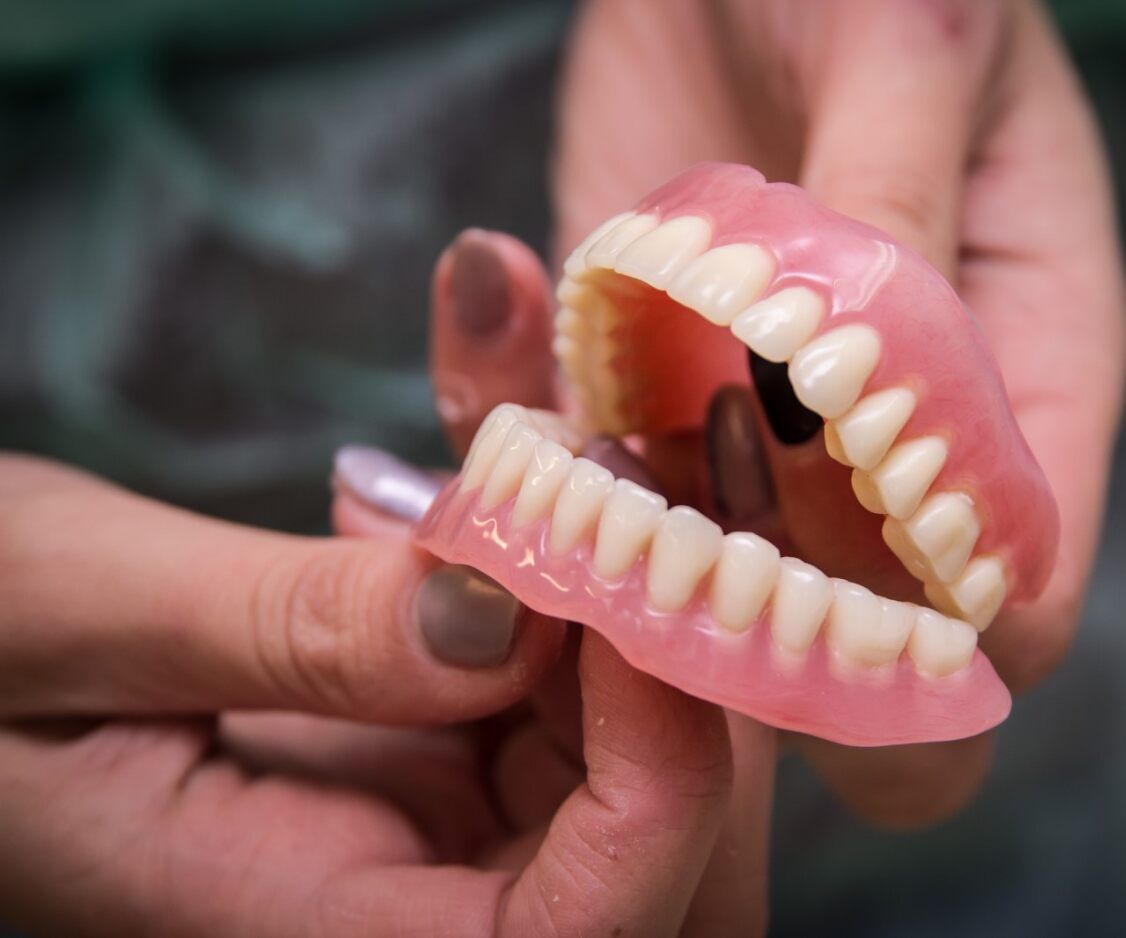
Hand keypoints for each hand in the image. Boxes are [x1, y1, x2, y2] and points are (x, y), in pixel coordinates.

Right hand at [0, 454, 770, 935]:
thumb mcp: (66, 615)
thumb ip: (288, 631)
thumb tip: (507, 612)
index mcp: (306, 930)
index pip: (577, 931)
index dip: (664, 777)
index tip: (643, 573)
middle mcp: (405, 903)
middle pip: (658, 840)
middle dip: (673, 645)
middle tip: (620, 459)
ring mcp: (438, 821)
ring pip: (631, 727)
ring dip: (622, 556)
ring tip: (550, 401)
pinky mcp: (443, 738)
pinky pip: (566, 653)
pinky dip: (560, 537)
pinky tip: (507, 408)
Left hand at [556, 0, 1125, 824]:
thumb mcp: (906, 42)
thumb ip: (900, 205)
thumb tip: (879, 390)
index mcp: (1031, 352)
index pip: (1027, 575)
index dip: (945, 639)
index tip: (830, 617)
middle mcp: (908, 422)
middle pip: (877, 624)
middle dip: (780, 646)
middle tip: (669, 589)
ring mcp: (777, 418)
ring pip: (728, 582)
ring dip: (641, 578)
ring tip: (571, 505)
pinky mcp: (657, 387)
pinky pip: (610, 486)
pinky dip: (557, 493)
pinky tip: (513, 446)